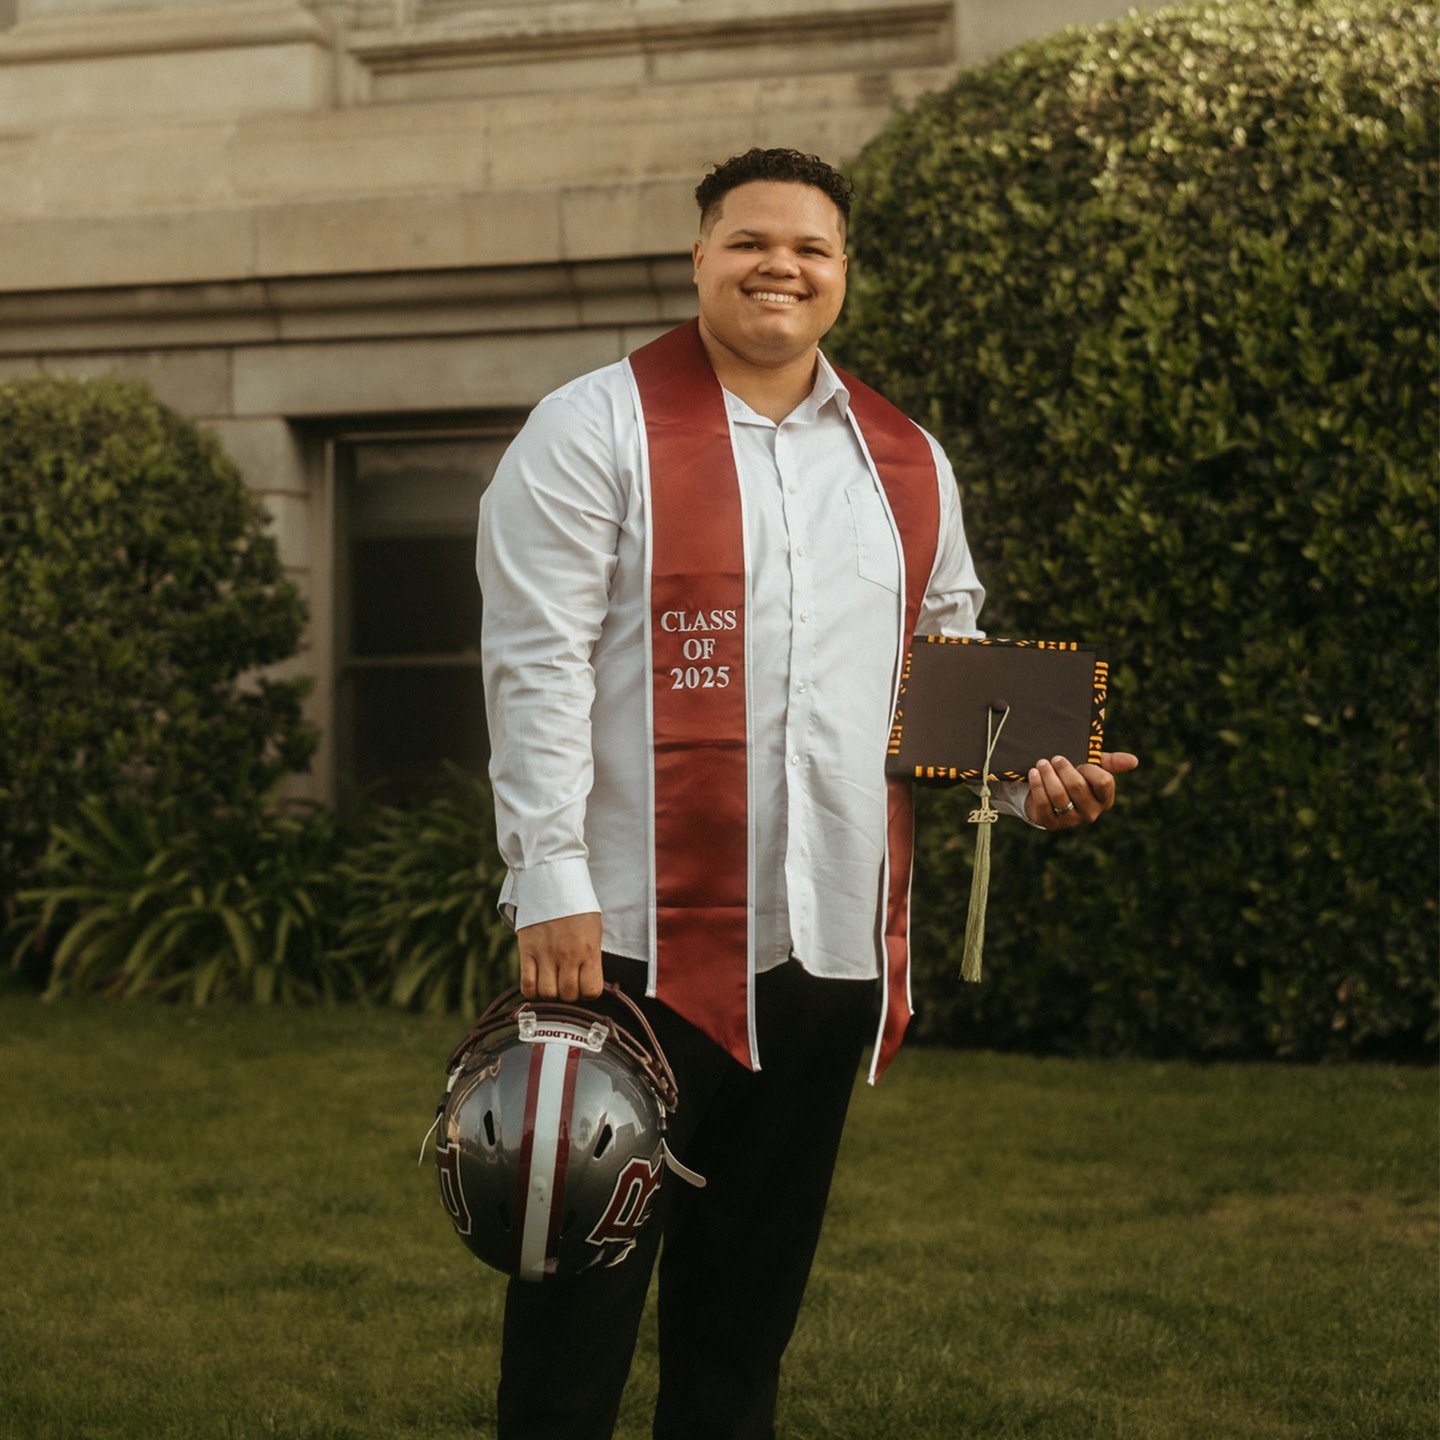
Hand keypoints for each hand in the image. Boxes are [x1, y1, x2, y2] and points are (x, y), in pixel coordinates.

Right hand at [517, 912, 603, 1000]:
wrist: (553, 882)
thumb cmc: (577, 907)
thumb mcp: (594, 931)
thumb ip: (591, 957)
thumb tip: (588, 982)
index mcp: (589, 950)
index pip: (591, 991)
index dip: (587, 992)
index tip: (584, 984)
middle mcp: (568, 955)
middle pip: (567, 995)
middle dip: (568, 994)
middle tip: (566, 981)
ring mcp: (546, 954)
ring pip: (547, 994)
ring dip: (549, 993)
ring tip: (551, 981)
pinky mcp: (527, 950)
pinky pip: (527, 985)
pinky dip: (531, 990)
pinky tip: (536, 981)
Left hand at [1023, 752, 1138, 830]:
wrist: (1050, 794)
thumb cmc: (1076, 777)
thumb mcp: (1093, 768)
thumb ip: (1112, 762)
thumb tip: (1134, 761)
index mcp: (1104, 800)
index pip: (1104, 782)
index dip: (1091, 770)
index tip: (1081, 763)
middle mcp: (1090, 813)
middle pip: (1077, 786)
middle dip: (1064, 769)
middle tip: (1055, 758)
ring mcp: (1070, 821)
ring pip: (1059, 795)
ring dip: (1048, 775)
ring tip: (1042, 763)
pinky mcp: (1051, 823)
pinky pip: (1044, 802)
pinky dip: (1037, 785)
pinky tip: (1033, 773)